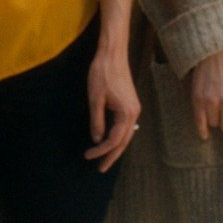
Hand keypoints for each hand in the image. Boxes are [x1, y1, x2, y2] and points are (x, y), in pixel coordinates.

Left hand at [84, 43, 140, 171]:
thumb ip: (96, 121)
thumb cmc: (102, 74)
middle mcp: (134, 113)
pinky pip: (125, 126)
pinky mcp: (130, 104)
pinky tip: (110, 140)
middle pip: (123, 141)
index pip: (114, 140)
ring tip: (104, 158)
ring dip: (115, 147)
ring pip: (126, 134)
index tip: (88, 156)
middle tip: (101, 168)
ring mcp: (134, 109)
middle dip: (112, 155)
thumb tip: (96, 139)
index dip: (101, 151)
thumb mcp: (95, 99)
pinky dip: (118, 136)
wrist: (112, 54)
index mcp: (127, 114)